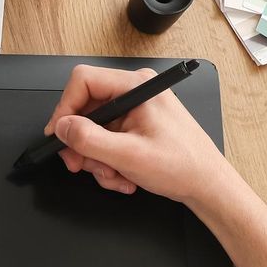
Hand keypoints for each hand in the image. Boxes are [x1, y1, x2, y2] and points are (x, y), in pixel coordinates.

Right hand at [43, 65, 239, 206]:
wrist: (207, 185)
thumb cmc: (183, 165)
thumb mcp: (128, 155)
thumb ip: (89, 139)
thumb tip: (62, 128)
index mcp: (136, 87)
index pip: (83, 81)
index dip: (65, 109)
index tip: (59, 136)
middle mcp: (135, 93)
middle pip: (85, 110)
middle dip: (83, 144)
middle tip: (81, 165)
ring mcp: (135, 110)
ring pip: (93, 130)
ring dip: (97, 159)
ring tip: (114, 176)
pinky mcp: (135, 126)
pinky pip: (106, 140)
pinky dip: (108, 162)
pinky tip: (123, 176)